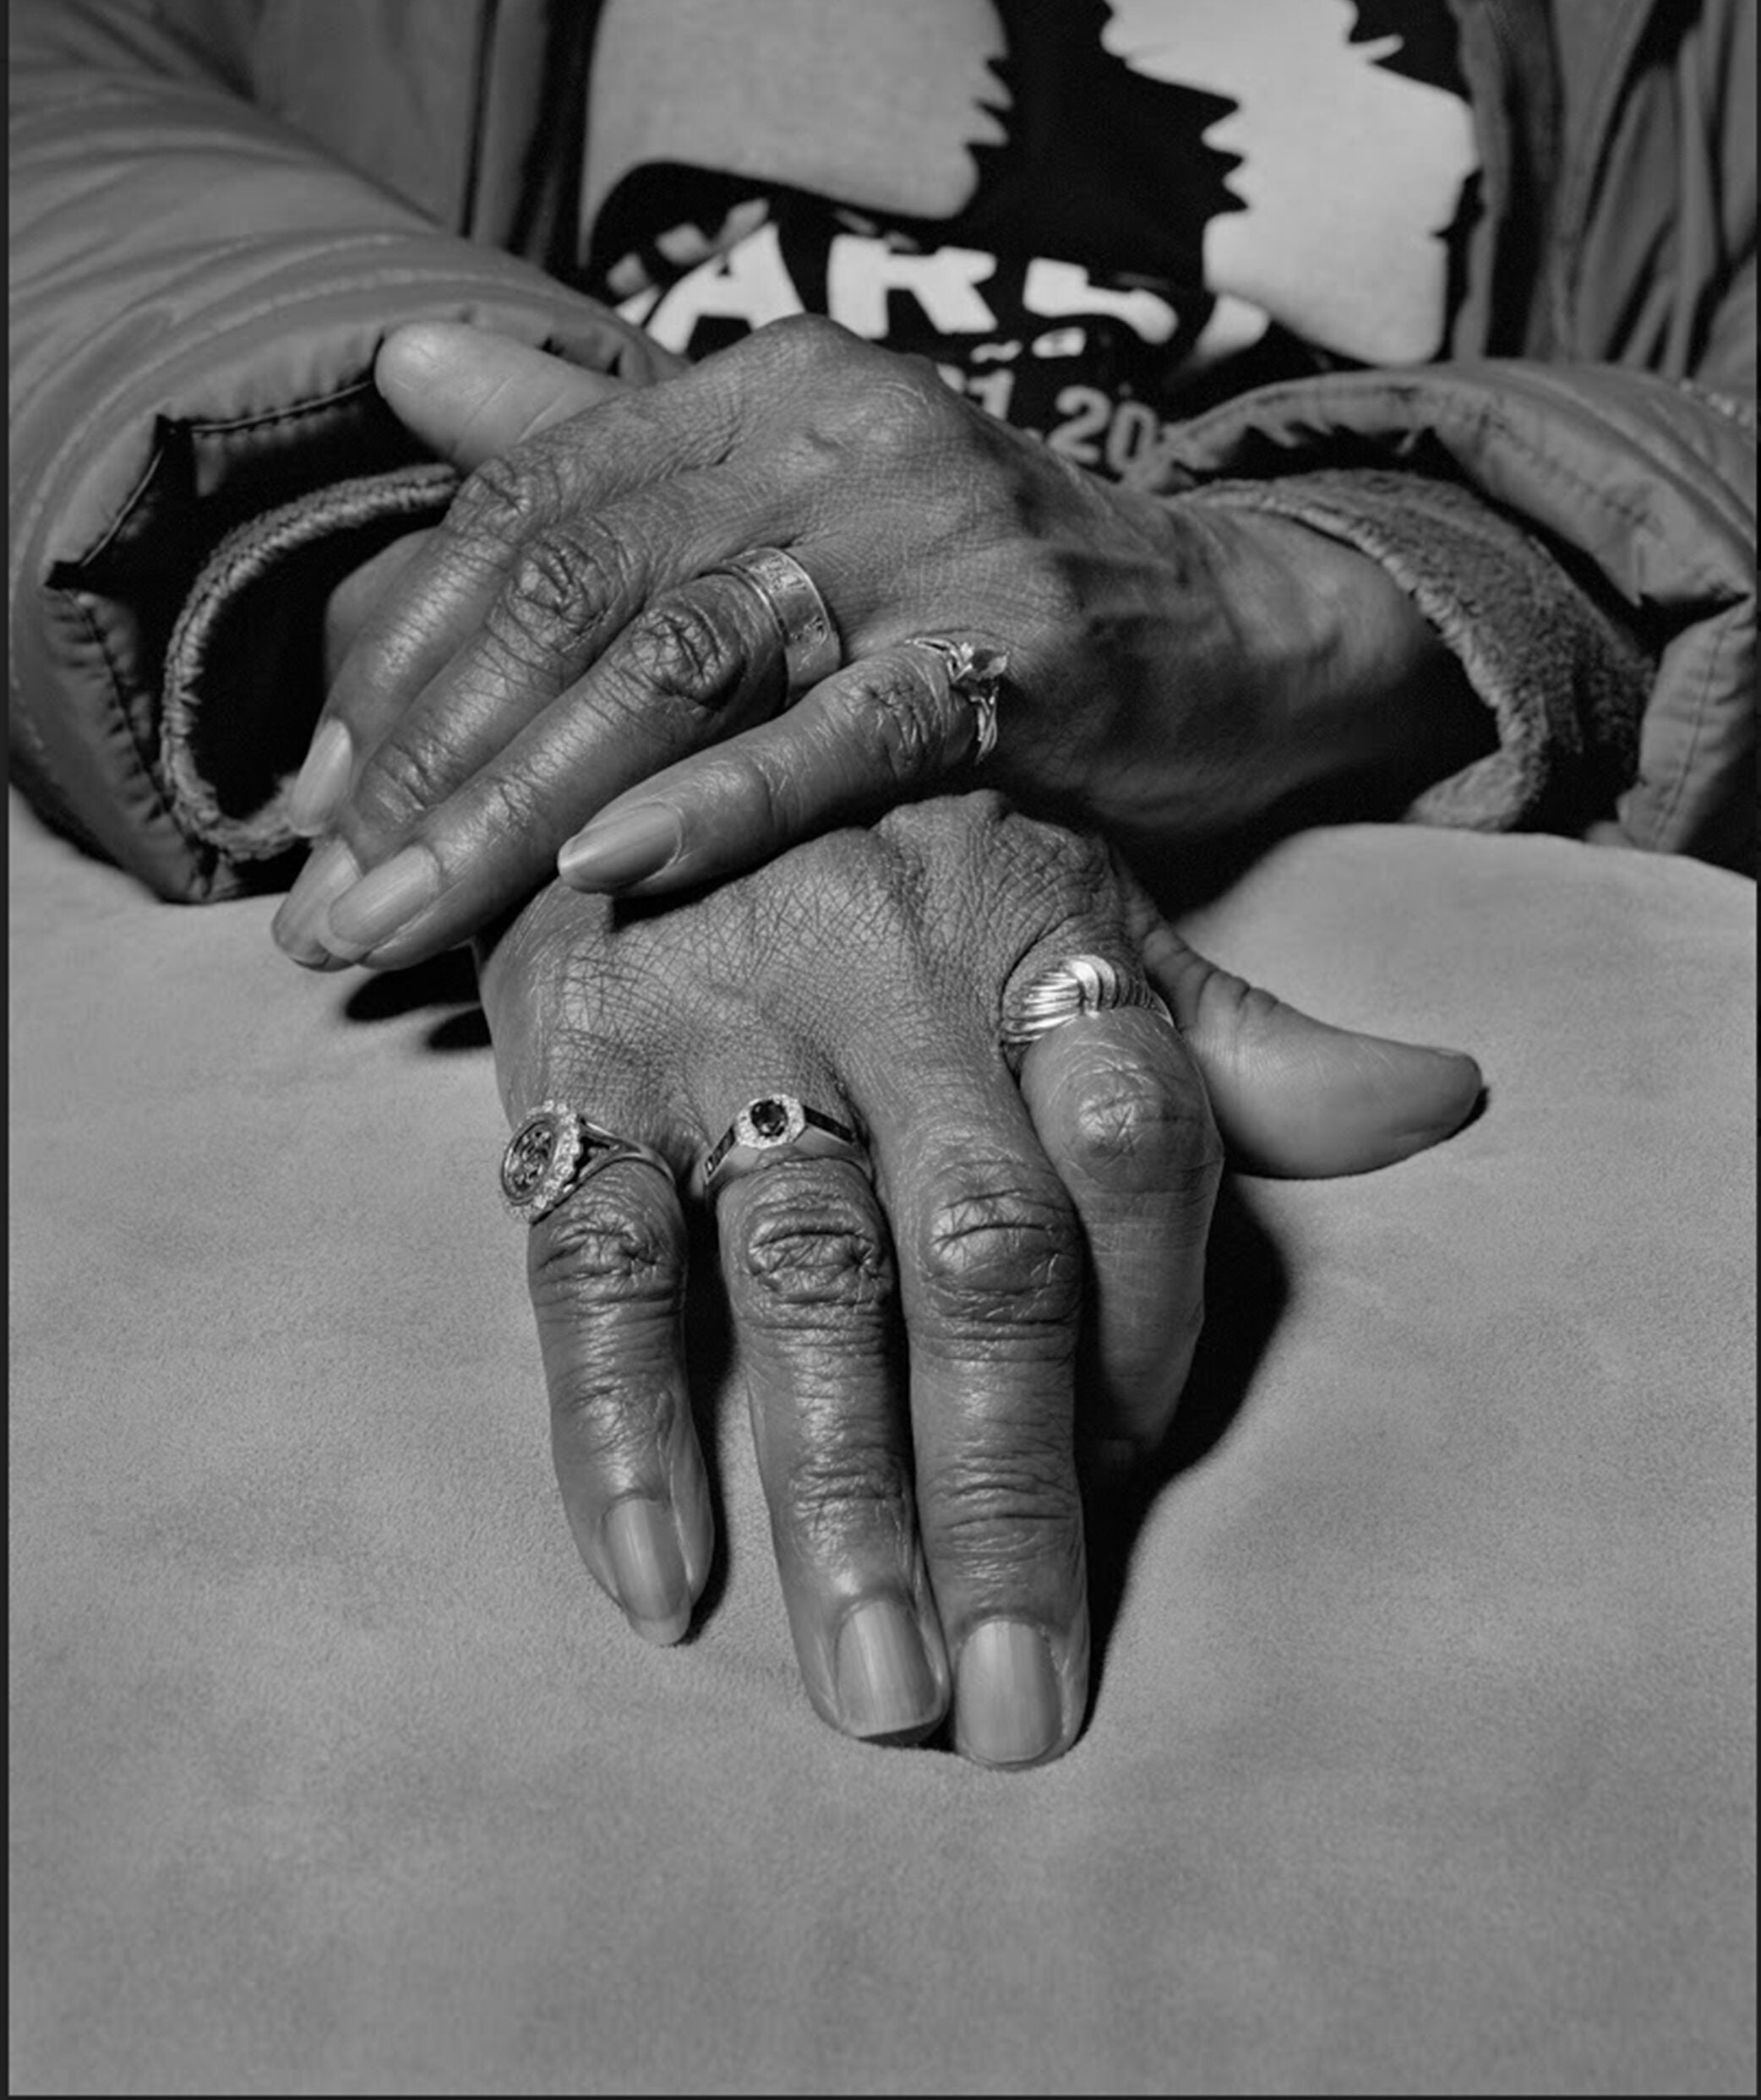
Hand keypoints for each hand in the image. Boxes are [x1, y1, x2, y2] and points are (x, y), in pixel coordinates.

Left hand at [274, 318, 1476, 972]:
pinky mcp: (1012, 652)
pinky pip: (841, 731)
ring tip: (409, 925)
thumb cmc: (978, 588)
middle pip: (574, 594)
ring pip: (679, 664)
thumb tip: (410, 361)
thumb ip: (601, 439)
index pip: (525, 514)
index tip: (316, 810)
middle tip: (329, 911)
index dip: (401, 666)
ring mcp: (925, 538)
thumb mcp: (789, 494)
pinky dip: (719, 801)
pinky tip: (606, 872)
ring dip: (521, 804)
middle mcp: (829, 434)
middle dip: (426, 761)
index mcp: (754, 391)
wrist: (1229, 626)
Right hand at [475, 789, 1480, 1762]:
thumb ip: (1234, 1040)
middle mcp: (892, 977)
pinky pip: (599, 1256)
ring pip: (805, 1276)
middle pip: (986, 1251)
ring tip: (883, 1693)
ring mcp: (728, 1026)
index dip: (1158, 1325)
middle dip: (1012, 1487)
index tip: (1136, 1473)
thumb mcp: (1074, 913)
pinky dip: (623, 1421)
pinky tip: (663, 1583)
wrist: (634, 731)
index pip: (1144, 1144)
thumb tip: (1447, 1103)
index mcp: (1035, 934)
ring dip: (845, 1495)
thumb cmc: (895, 870)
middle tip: (1027, 1703)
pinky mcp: (575, 1068)